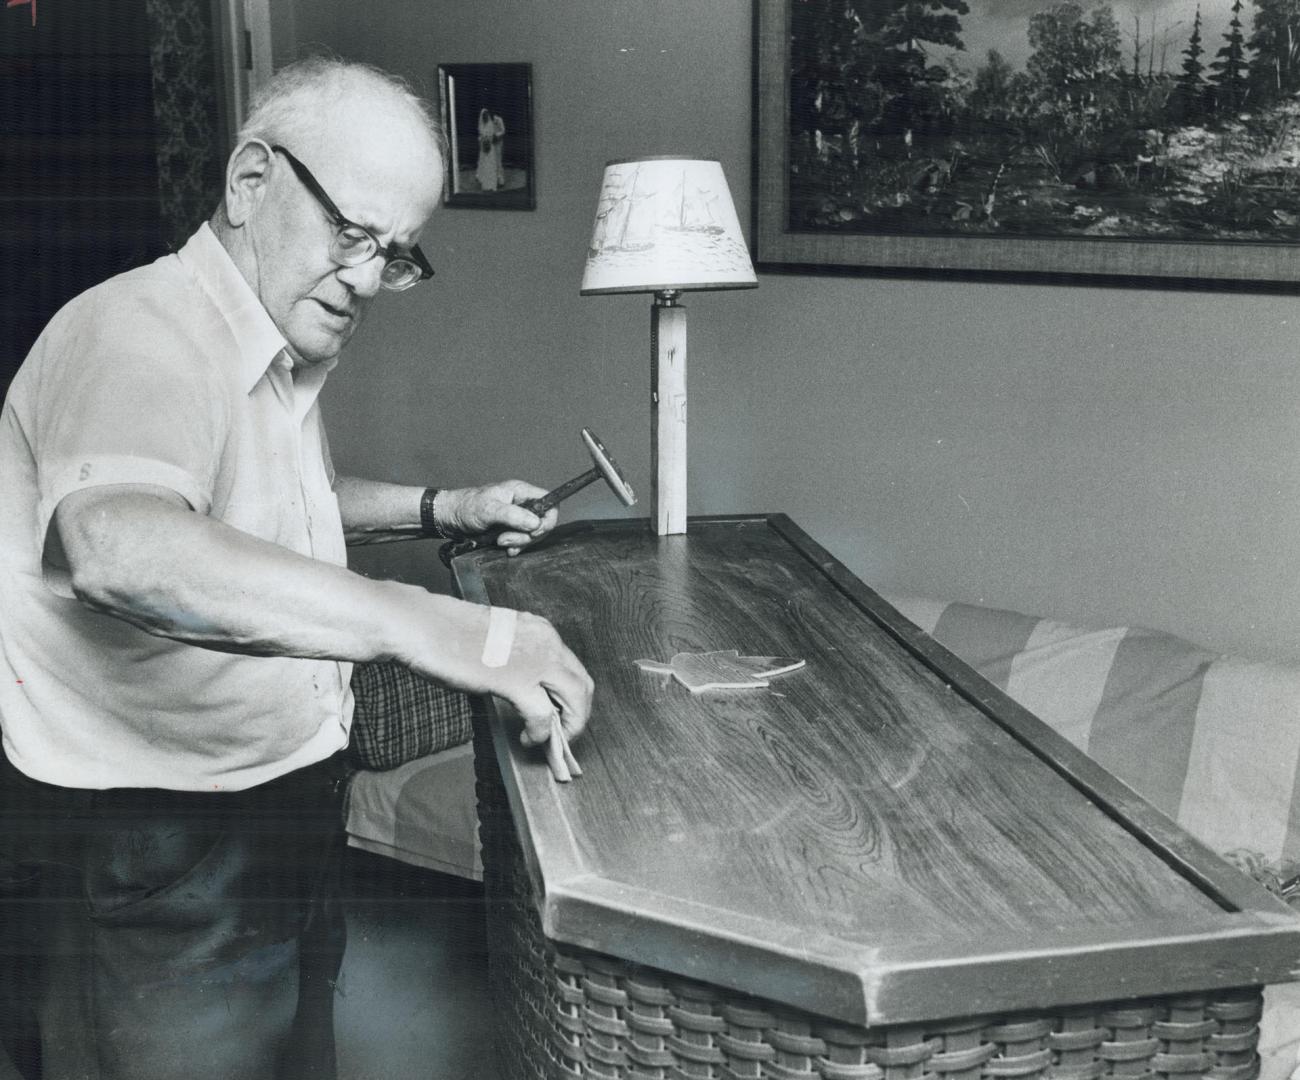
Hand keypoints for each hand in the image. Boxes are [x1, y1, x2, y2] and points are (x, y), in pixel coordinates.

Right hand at [399, 599, 592, 747]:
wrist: (422, 625)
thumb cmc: (447, 633)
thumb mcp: (497, 642)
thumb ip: (518, 660)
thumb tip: (527, 690)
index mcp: (540, 630)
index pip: (573, 667)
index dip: (571, 697)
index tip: (561, 715)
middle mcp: (546, 641)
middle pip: (583, 685)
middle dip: (577, 715)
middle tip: (562, 734)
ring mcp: (535, 660)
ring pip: (575, 699)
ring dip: (567, 726)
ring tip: (548, 740)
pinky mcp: (516, 680)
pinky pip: (543, 714)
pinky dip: (540, 732)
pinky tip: (527, 738)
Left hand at [438, 481, 558, 554]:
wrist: (449, 518)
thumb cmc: (465, 507)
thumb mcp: (489, 510)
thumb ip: (513, 515)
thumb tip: (535, 523)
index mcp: (520, 491)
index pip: (549, 502)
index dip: (547, 519)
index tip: (534, 531)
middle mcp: (521, 503)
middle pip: (542, 522)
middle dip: (527, 535)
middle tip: (507, 540)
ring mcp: (516, 517)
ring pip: (532, 533)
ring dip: (519, 542)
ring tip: (501, 542)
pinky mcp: (510, 529)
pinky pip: (522, 540)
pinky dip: (516, 547)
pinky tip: (506, 548)